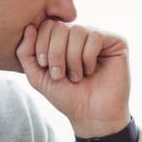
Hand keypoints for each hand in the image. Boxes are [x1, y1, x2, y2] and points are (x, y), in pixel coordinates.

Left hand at [16, 20, 130, 138]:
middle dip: (55, 53)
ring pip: (77, 31)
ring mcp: (98, 36)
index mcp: (63, 39)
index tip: (45, 67)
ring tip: (77, 76)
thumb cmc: (66, 96)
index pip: (47, 25)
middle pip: (60, 26)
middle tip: (60, 75)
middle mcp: (80, 35)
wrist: (91, 115)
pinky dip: (89, 57)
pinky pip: (95, 36)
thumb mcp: (37, 76)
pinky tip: (92, 71)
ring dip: (73, 58)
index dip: (41, 45)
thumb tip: (29, 27)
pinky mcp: (116, 42)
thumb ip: (26, 52)